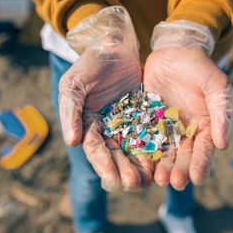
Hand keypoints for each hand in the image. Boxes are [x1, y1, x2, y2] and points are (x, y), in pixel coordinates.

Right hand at [59, 6, 153, 191]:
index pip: (95, 149)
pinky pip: (150, 134)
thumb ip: (70, 112)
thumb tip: (71, 142)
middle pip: (116, 154)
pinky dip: (155, 148)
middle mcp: (107, 129)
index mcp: (88, 125)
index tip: (113, 179)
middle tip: (135, 184)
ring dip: (140, 166)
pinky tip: (162, 161)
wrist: (114, 47)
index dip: (103, 164)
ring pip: (134, 149)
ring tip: (150, 180)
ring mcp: (127, 124)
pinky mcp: (145, 117)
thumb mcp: (73, 85)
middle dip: (124, 170)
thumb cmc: (90, 65)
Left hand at [144, 47, 232, 189]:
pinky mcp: (148, 122)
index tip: (197, 178)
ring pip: (164, 152)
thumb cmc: (199, 67)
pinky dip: (144, 152)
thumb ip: (221, 113)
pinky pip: (145, 139)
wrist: (174, 51)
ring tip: (158, 179)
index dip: (201, 164)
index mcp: (205, 127)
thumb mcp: (216, 85)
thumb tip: (223, 145)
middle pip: (183, 156)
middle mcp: (185, 132)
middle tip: (174, 183)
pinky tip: (140, 164)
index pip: (204, 150)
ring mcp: (165, 128)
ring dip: (162, 167)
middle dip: (180, 170)